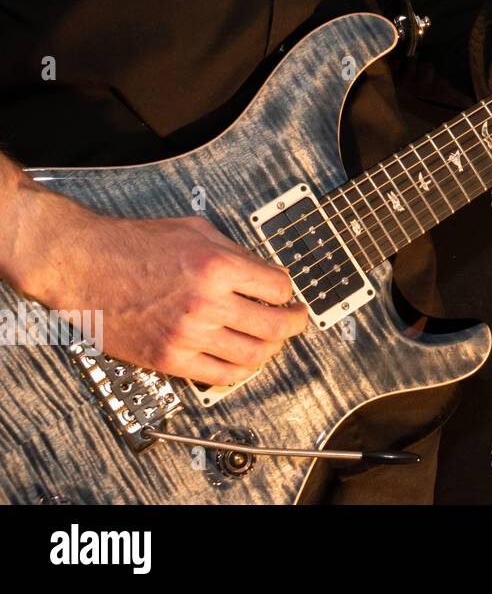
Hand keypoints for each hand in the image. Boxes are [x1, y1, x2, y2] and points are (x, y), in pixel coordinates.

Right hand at [1, 166, 306, 385]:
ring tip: (271, 340)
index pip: (279, 288)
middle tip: (296, 319)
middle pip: (275, 325)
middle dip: (295, 322)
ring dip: (272, 349)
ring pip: (254, 355)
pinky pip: (220, 376)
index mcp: (217, 266)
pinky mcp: (168, 358)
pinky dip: (241, 371)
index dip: (288, 291)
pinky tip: (243, 359)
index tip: (287, 293)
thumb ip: (235, 251)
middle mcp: (207, 303)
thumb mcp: (195, 229)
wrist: (81, 265)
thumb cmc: (130, 244)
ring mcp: (188, 335)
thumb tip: (265, 271)